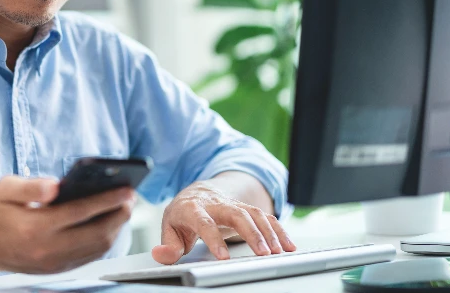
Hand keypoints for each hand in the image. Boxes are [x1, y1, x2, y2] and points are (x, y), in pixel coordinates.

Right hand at [0, 176, 134, 274]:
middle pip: (96, 233)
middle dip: (118, 214)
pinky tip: (110, 225)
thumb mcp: (6, 188)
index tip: (126, 189)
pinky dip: (104, 241)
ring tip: (124, 209)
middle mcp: (47, 249)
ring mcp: (53, 263)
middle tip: (131, 198)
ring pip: (97, 248)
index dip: (107, 200)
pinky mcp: (56, 269)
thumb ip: (31, 185)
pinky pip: (89, 256)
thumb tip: (56, 185)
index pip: (80, 212)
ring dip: (115, 228)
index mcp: (35, 226)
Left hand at [151, 180, 295, 263]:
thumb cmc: (183, 213)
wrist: (196, 192)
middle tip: (263, 254)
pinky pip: (265, 216)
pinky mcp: (245, 209)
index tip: (223, 258)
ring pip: (254, 214)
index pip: (204, 223)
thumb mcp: (169, 227)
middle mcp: (215, 204)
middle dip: (251, 234)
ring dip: (269, 232)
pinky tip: (289, 245)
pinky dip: (279, 230)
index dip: (214, 239)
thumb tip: (160, 256)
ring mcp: (232, 205)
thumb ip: (167, 245)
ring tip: (279, 253)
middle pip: (236, 214)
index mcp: (193, 208)